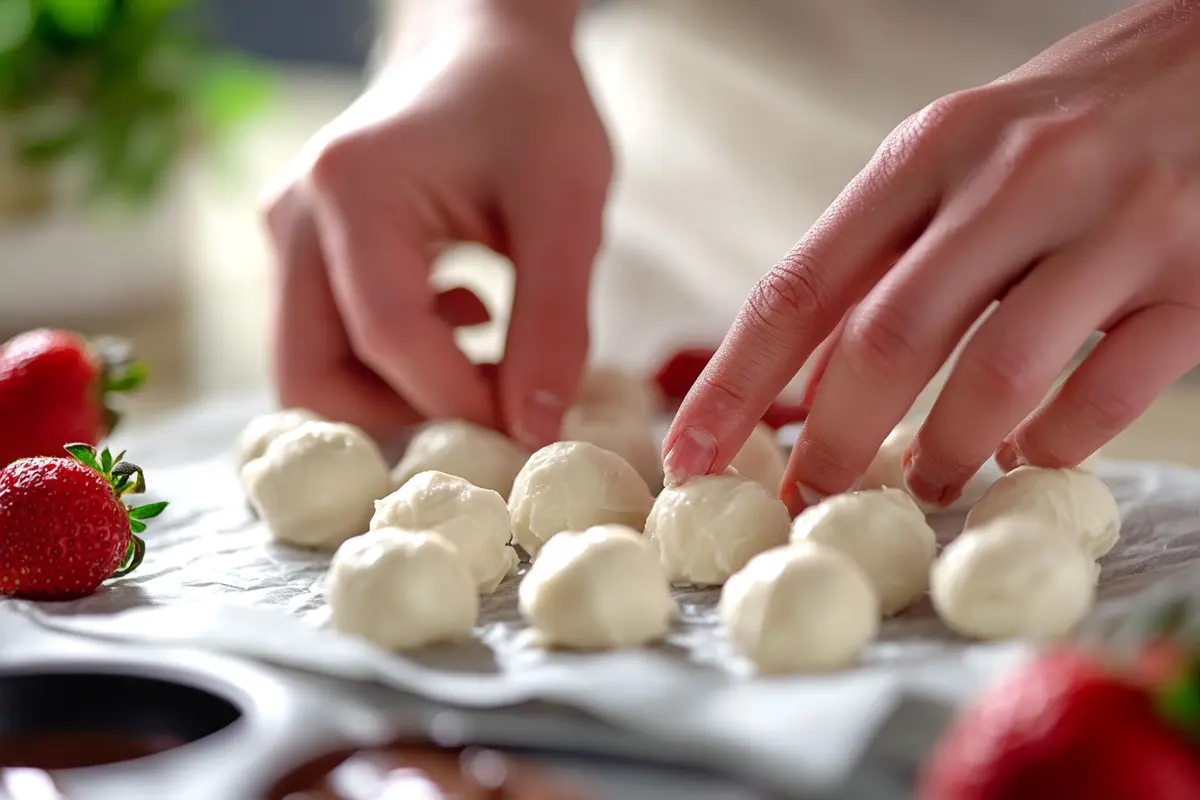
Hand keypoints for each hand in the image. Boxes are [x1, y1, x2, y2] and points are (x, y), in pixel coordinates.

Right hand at [259, 0, 610, 446]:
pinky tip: (462, 314)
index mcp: (353, 190)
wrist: (485, 52)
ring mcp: (288, 236)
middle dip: (405, 414)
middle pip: (312, 377)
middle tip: (492, 402)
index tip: (529, 423)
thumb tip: (534, 431)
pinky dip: (391, 362)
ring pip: (312, 371)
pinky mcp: (302, 253)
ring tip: (484, 345)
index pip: (387, 337)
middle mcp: (296, 217)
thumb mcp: (568, 208)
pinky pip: (328, 342)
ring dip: (398, 391)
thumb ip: (554, 324)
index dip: (459, 399)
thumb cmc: (530, 111)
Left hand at [665, 0, 1199, 511]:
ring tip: (928, 484)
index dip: (735, 385)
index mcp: (931, 151)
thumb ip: (885, 264)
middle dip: (834, 442)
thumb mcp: (958, 160)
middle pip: (888, 340)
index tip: (690, 456)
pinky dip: (1054, 444)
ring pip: (997, 375)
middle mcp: (1016, 179)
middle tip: (810, 501)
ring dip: (946, 452)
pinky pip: (1109, 392)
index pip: (802, 286)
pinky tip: (1031, 453)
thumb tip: (811, 392)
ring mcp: (1115, 225)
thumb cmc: (1071, 123)